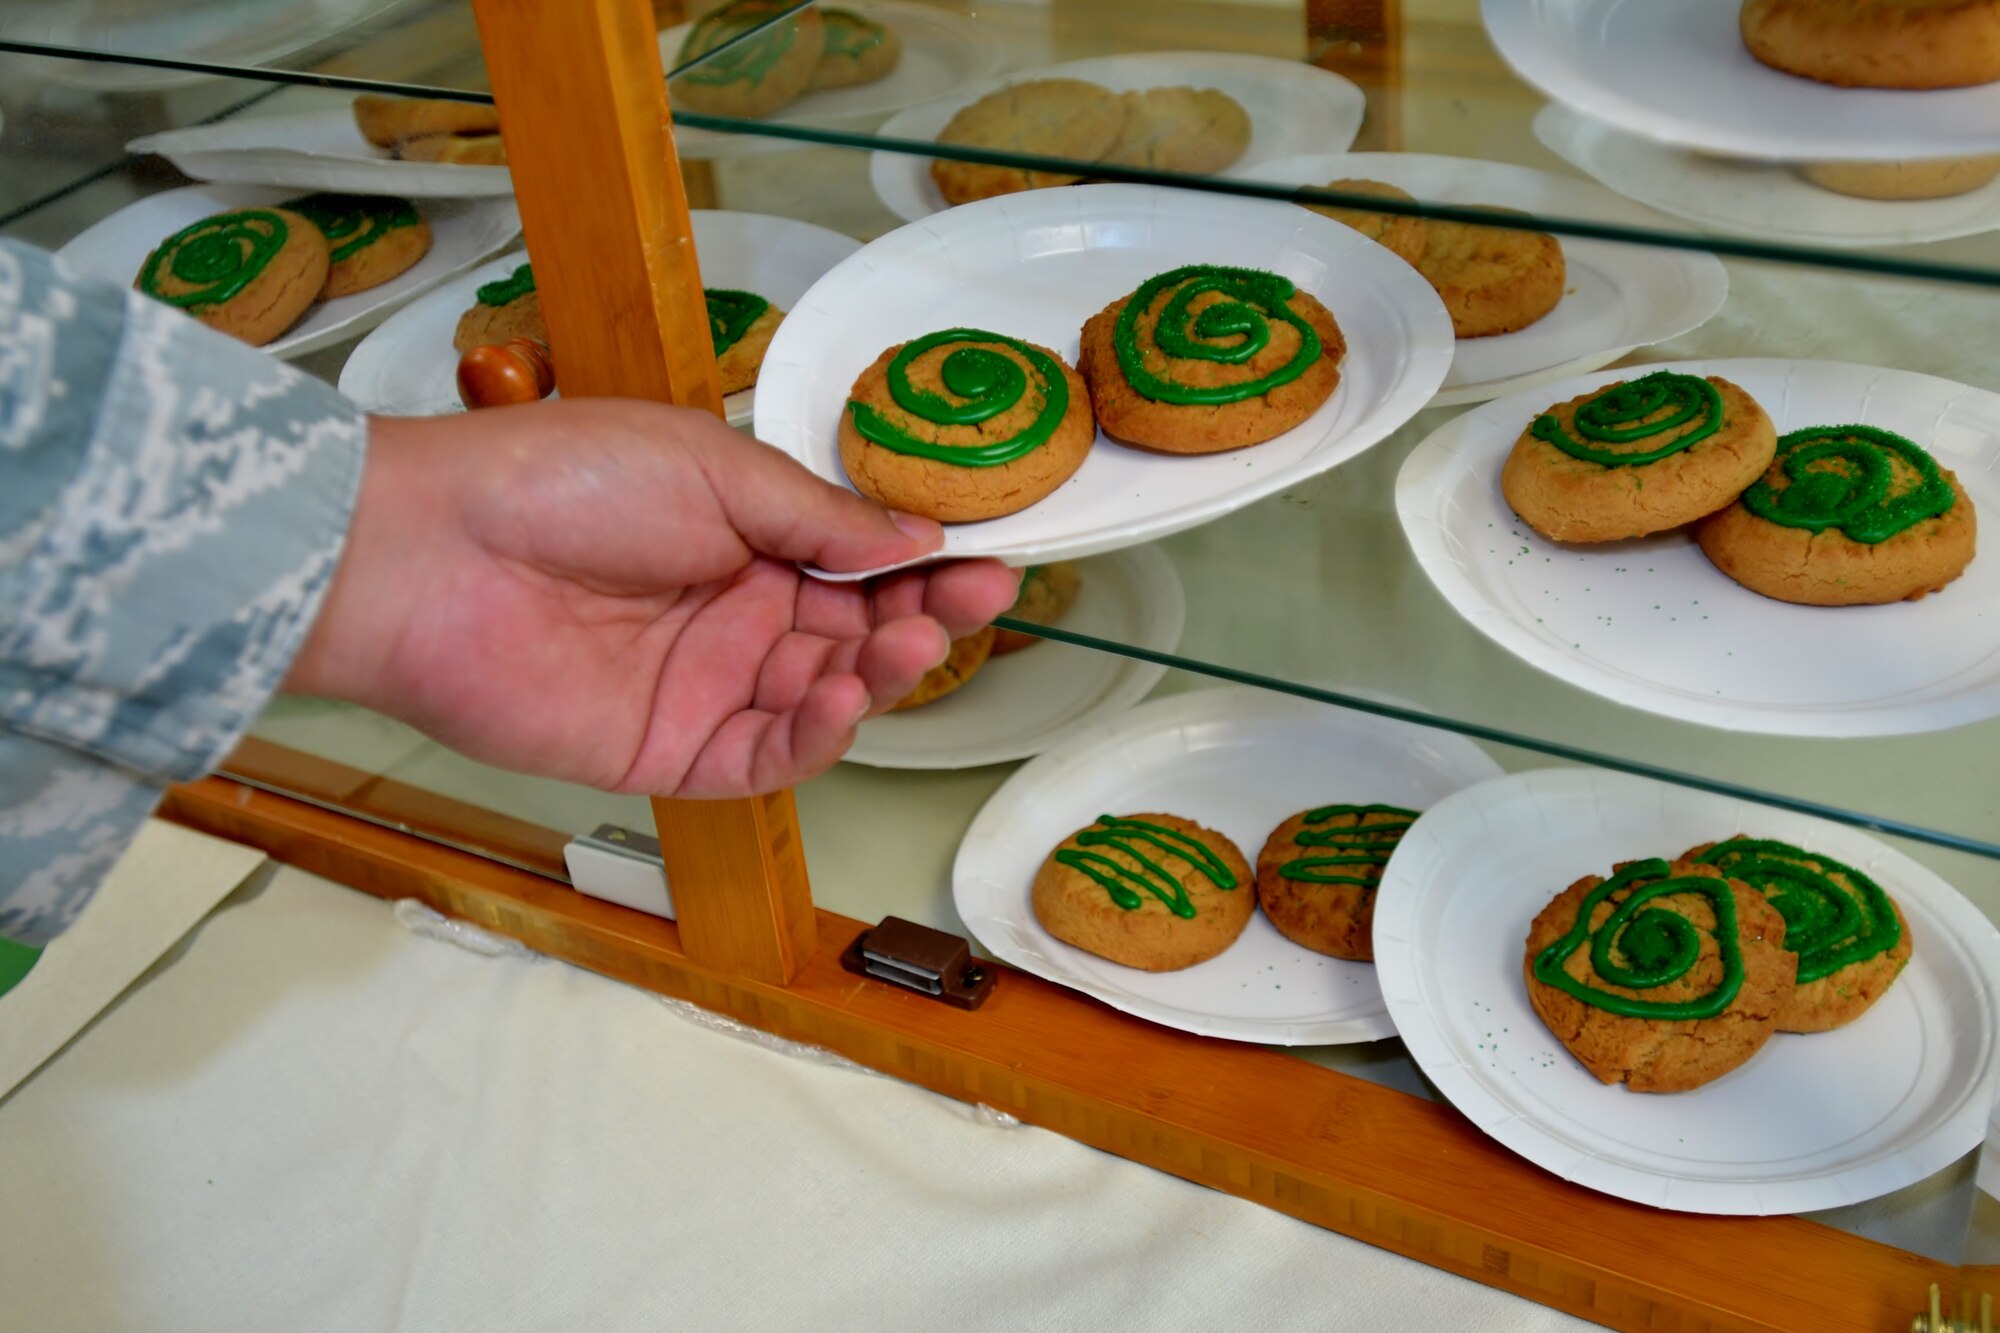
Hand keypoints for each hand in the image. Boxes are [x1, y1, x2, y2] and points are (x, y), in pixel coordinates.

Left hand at [284, 399, 1017, 796]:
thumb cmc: (560, 482)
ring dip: (878, 674)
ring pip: (824, 699)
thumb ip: (819, 518)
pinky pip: (767, 758)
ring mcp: (704, 686)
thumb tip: (919, 539)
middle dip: (920, 618)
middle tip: (973, 602)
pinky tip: (837, 696)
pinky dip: (816, 736)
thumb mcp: (713, 469)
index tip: (987, 560)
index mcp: (744, 537)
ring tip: (905, 642)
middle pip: (855, 634)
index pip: (859, 564)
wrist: (433, 553)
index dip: (923, 566)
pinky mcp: (670, 751)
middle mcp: (732, 614)